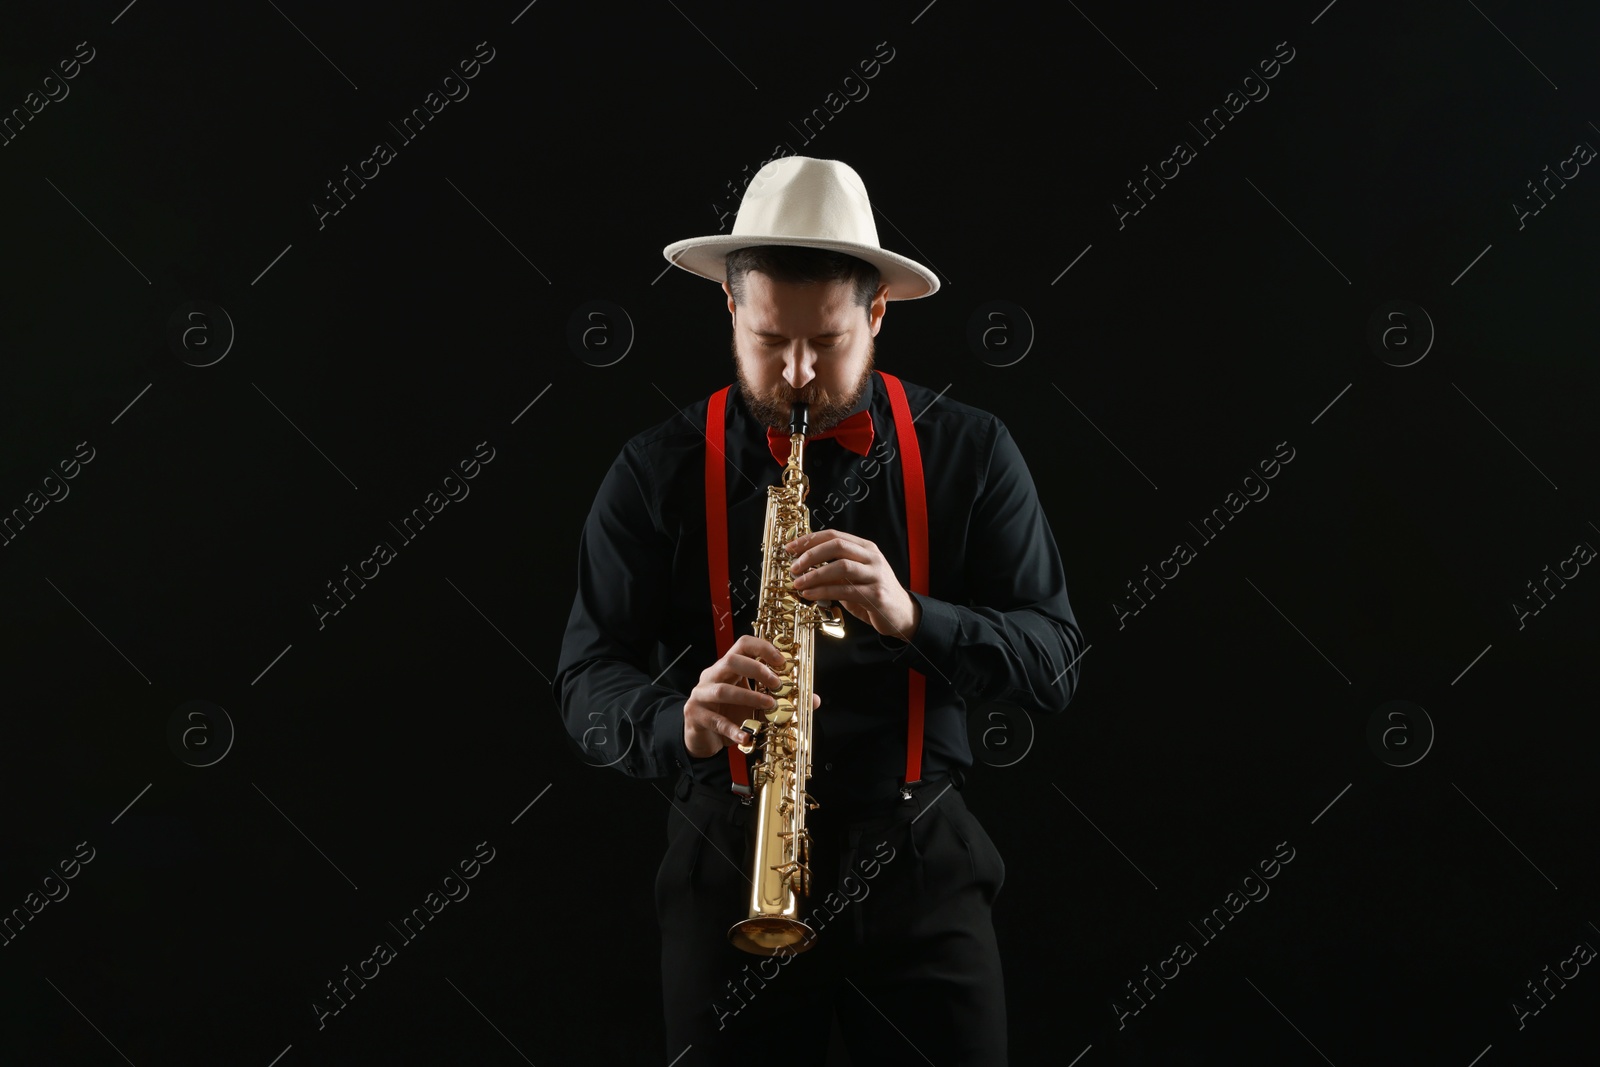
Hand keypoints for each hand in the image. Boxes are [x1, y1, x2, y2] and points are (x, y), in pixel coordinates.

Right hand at [684, 634, 822, 759]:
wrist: (702, 737)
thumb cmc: (729, 714)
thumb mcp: (756, 705)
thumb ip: (781, 700)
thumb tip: (813, 700)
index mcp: (727, 667)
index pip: (742, 645)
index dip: (763, 648)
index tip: (783, 661)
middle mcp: (712, 676)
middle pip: (730, 660)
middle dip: (757, 669)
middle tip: (777, 684)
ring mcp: (701, 695)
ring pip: (722, 690)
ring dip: (749, 697)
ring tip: (769, 705)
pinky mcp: (696, 716)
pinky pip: (716, 721)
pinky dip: (733, 729)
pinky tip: (746, 737)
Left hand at [785, 529, 921, 640]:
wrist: (902, 615)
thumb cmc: (873, 594)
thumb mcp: (854, 577)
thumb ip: (834, 569)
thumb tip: (803, 566)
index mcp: (866, 548)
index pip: (834, 535)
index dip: (810, 540)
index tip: (790, 548)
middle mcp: (872, 558)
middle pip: (837, 546)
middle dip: (811, 554)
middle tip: (794, 566)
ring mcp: (876, 575)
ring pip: (841, 566)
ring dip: (815, 574)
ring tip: (798, 583)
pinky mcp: (876, 595)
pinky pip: (845, 590)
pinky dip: (823, 591)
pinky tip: (809, 594)